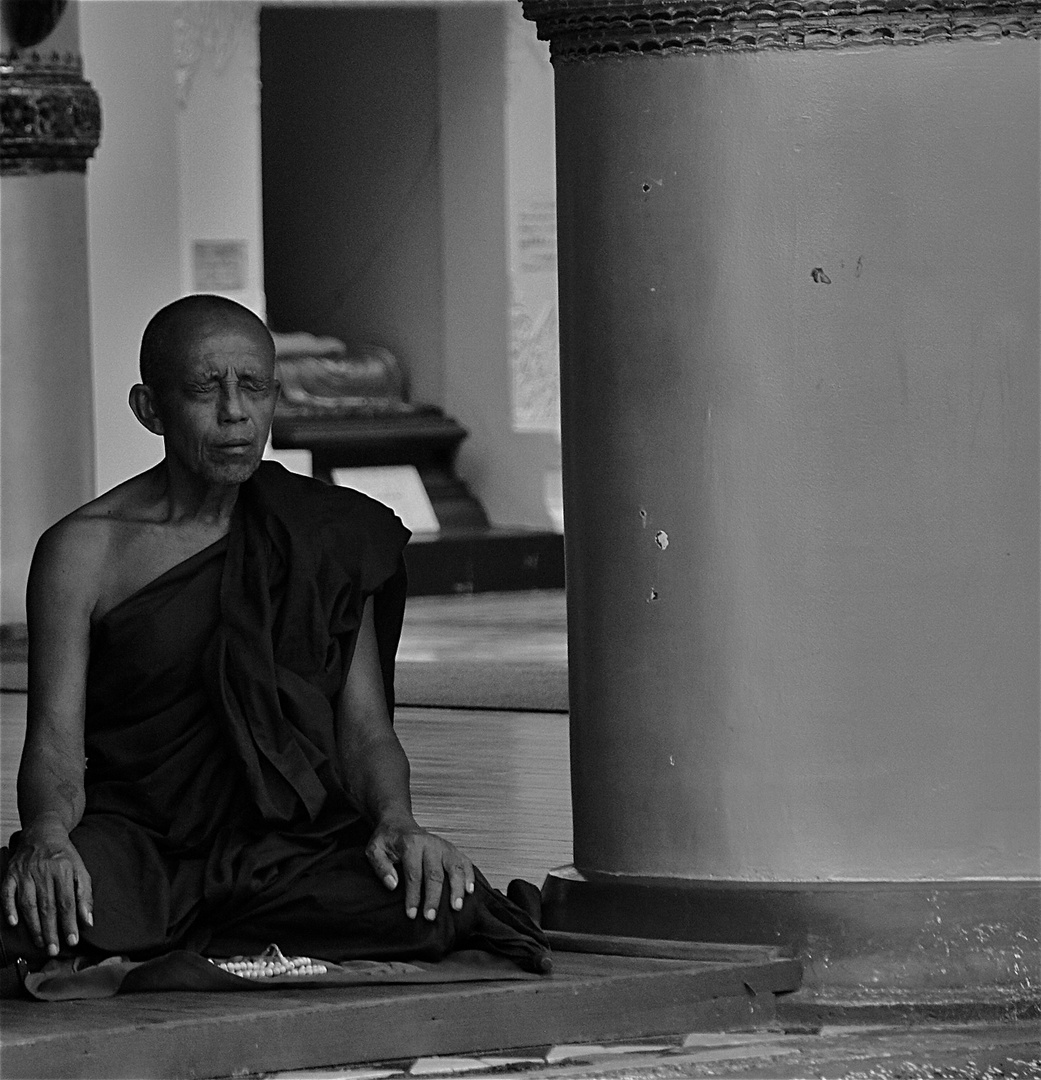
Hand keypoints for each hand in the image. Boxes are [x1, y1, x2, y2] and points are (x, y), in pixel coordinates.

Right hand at [1, 815, 92, 956]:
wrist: (43, 833)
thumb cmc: (64, 856)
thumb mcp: (81, 869)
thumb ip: (85, 894)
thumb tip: (88, 921)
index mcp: (64, 871)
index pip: (67, 902)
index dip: (69, 923)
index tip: (72, 941)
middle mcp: (44, 872)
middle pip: (48, 906)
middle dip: (52, 930)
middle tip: (54, 950)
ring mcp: (26, 873)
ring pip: (29, 903)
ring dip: (34, 925)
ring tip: (41, 943)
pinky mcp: (11, 874)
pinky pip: (7, 893)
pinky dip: (9, 907)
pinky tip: (13, 923)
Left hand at [366, 814, 473, 920]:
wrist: (399, 823)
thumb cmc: (387, 840)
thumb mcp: (374, 850)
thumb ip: (380, 866)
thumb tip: (392, 885)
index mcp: (411, 844)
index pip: (414, 874)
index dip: (413, 896)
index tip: (411, 914)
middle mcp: (430, 844)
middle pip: (435, 874)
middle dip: (434, 898)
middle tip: (430, 917)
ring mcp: (443, 846)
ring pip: (454, 867)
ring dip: (457, 888)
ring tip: (456, 907)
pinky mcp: (451, 849)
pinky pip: (464, 861)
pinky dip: (469, 875)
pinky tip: (470, 890)